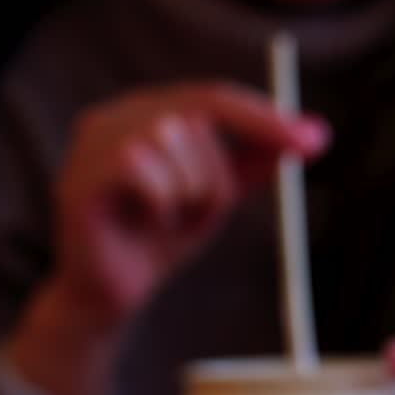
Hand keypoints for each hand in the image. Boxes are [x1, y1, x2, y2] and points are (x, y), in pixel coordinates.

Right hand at [10, 82, 328, 394]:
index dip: (265, 117)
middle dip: (217, 171)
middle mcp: (117, 115)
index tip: (313, 142)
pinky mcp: (78, 177)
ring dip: (189, 188)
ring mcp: (92, 142)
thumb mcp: (219, 195)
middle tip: (202, 213)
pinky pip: (138, 165)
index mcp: (150, 111)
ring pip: (169, 135)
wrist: (113, 297)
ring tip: (170, 219)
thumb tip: (316, 132)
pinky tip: (149, 222)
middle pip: (196, 112)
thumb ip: (258, 161)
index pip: (215, 96)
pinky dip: (160, 200)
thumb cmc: (160, 239)